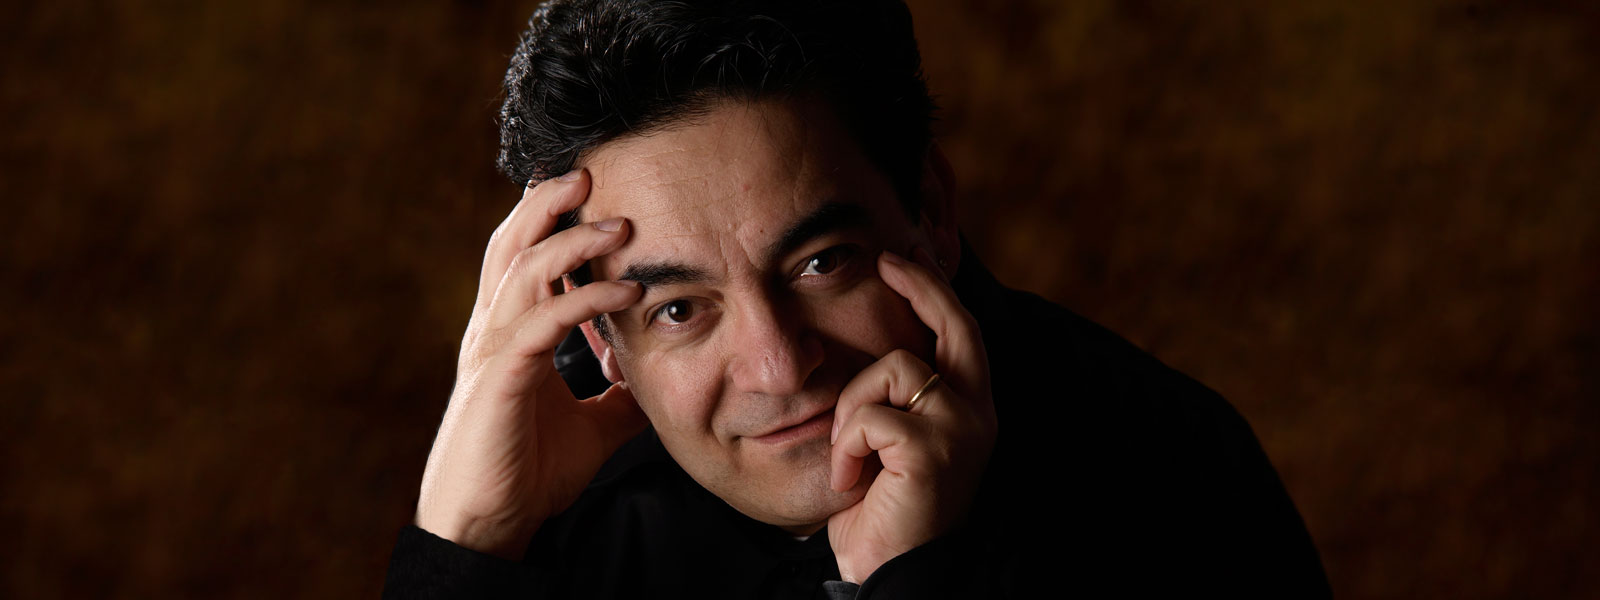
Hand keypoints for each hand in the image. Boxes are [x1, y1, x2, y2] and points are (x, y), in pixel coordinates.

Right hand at [415, 170, 646, 558]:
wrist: (488, 525)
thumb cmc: (530, 473)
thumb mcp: (593, 424)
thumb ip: (619, 392)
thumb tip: (653, 372)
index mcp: (511, 333)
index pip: (526, 258)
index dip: (550, 220)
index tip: (588, 188)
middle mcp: (494, 330)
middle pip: (512, 245)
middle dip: (548, 204)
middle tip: (589, 170)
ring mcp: (492, 351)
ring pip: (523, 272)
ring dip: (572, 241)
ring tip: (618, 221)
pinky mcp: (500, 379)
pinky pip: (543, 323)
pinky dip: (584, 299)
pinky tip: (625, 290)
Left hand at [826, 249, 998, 582]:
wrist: (892, 573)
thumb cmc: (884, 512)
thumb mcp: (894, 440)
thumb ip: (899, 394)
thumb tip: (881, 338)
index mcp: (973, 409)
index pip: (960, 330)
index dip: (933, 287)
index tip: (905, 254)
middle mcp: (978, 413)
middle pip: (952, 322)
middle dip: (918, 282)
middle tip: (885, 258)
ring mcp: (961, 429)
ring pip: (891, 368)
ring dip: (852, 410)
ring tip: (851, 457)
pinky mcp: (932, 450)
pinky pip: (868, 415)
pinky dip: (844, 446)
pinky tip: (850, 481)